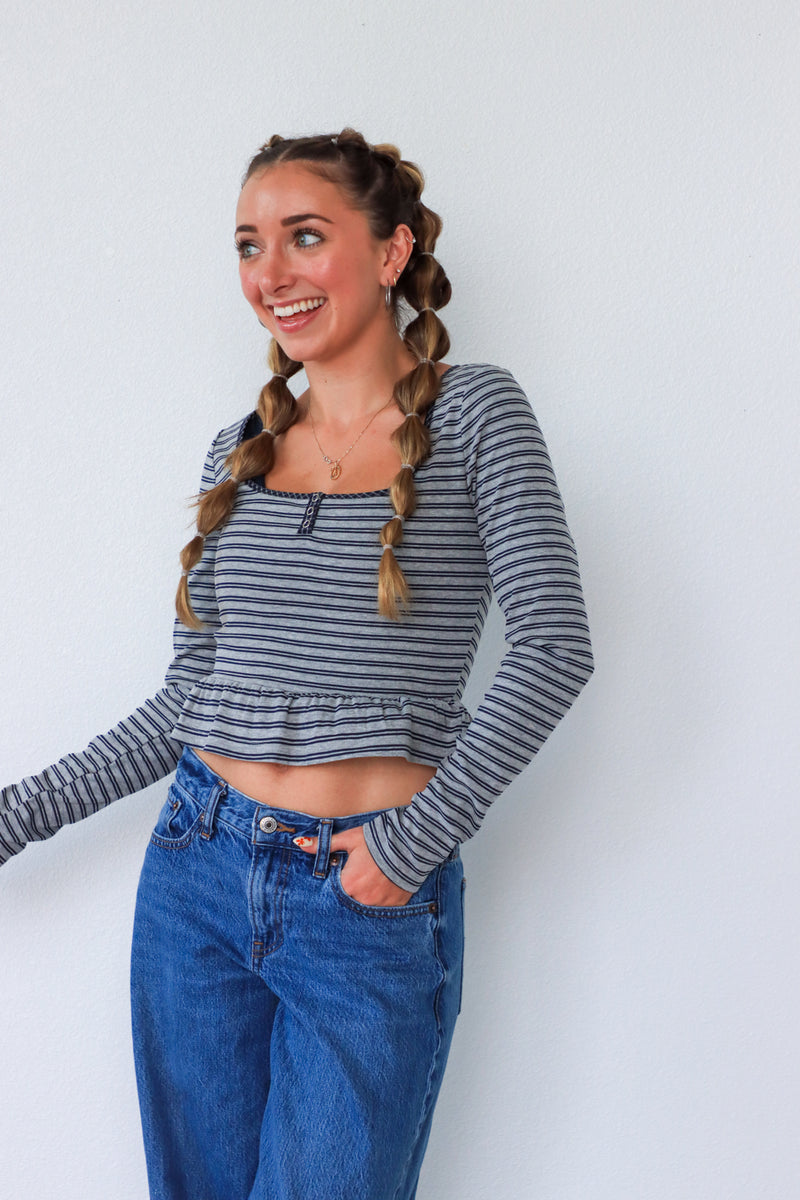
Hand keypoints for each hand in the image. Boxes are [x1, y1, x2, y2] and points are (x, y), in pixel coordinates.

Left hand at [294, 825, 412, 906]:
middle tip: (357, 880)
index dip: (335, 886)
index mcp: (348, 884)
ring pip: (365, 907)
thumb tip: (300, 843)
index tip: (340, 879)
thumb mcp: (349, 839)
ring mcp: (379, 905)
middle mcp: (362, 899)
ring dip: (365, 898)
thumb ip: (325, 845)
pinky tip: (383, 889)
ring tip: (371, 883)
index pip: (332, 894)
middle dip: (350, 893)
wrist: (411, 843)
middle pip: (348, 902)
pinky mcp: (395, 905)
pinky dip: (380, 901)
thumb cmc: (377, 840)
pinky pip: (382, 910)